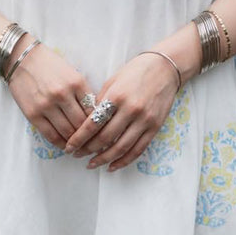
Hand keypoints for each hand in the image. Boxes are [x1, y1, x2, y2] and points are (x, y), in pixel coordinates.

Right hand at [4, 39, 93, 151]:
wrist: (21, 59)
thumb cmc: (50, 65)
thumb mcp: (73, 73)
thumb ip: (83, 93)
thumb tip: (95, 117)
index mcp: (77, 83)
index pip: (94, 111)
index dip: (100, 125)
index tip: (102, 133)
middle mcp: (63, 95)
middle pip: (82, 124)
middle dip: (90, 137)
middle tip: (94, 145)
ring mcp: (46, 105)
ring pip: (68, 133)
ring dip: (76, 143)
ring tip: (81, 147)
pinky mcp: (33, 114)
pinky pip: (50, 135)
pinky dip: (60, 144)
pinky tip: (66, 146)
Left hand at [63, 53, 180, 171]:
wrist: (165, 68)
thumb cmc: (135, 72)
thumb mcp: (113, 81)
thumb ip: (100, 102)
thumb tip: (87, 123)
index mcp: (117, 97)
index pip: (93, 123)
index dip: (79, 138)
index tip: (69, 146)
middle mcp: (131, 110)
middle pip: (105, 138)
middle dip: (87, 150)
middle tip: (76, 155)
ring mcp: (145, 120)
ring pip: (121, 148)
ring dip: (104, 159)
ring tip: (91, 164)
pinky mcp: (155, 127)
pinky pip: (138, 150)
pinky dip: (124, 161)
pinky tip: (112, 166)